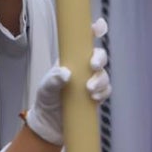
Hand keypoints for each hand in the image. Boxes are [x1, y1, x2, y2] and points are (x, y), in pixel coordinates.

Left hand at [25, 19, 110, 145]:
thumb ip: (53, 80)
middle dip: (100, 58)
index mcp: (71, 58)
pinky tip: (94, 98)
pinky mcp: (96, 95)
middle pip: (99, 55)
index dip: (94, 30)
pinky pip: (106, 89)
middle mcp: (84, 67)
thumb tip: (65, 73)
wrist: (50, 123)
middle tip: (94, 66)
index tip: (98, 27)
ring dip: (100, 80)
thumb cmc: (46, 99)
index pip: (84, 40)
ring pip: (104, 74)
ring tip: (89, 90)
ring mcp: (91, 80)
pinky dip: (103, 92)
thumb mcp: (45, 88)